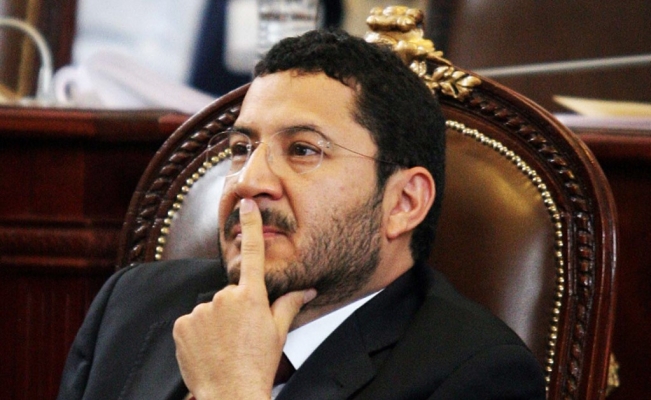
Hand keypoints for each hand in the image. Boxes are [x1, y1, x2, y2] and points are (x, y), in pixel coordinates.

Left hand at [173, 198, 315, 398]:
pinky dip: (198, 332)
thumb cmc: (258, 364)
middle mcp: (224, 298)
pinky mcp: (182, 324)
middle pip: (229, 293)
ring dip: (216, 322)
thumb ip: (289, 305)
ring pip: (210, 309)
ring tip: (224, 346)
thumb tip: (306, 289)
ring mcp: (201, 311)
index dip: (250, 225)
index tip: (246, 203)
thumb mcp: (278, 333)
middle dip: (235, 308)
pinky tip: (208, 349)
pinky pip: (192, 321)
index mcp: (251, 297)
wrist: (230, 394)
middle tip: (241, 334)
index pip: (253, 253)